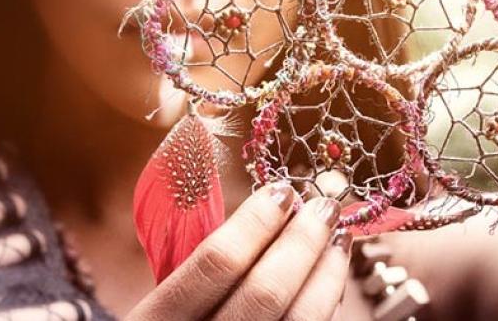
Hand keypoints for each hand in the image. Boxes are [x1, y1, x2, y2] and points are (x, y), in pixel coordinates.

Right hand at [126, 185, 353, 320]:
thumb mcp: (159, 303)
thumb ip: (194, 268)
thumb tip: (263, 216)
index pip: (216, 263)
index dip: (256, 223)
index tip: (280, 193)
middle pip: (265, 293)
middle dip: (301, 243)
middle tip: (322, 208)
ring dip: (326, 275)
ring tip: (338, 240)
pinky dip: (325, 305)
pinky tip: (329, 282)